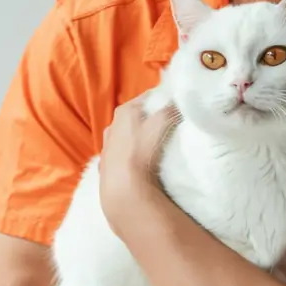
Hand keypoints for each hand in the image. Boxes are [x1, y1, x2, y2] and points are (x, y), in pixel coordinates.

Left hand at [99, 96, 177, 236]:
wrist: (122, 186)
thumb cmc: (142, 149)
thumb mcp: (161, 123)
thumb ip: (170, 109)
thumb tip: (180, 101)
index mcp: (124, 111)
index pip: (146, 98)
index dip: (160, 100)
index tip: (174, 105)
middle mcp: (112, 125)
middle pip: (134, 117)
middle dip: (149, 119)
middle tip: (166, 125)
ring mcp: (107, 146)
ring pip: (126, 136)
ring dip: (138, 138)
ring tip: (153, 145)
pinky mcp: (106, 165)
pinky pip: (121, 155)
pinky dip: (130, 155)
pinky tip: (138, 162)